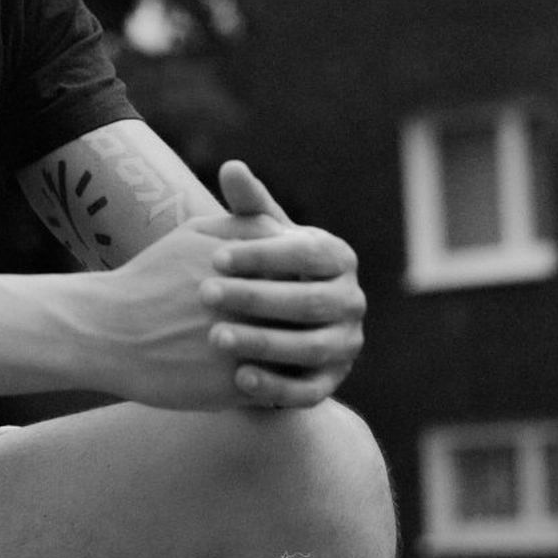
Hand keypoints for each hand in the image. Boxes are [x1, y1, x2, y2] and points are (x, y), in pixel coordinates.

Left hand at [195, 161, 365, 407]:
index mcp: (338, 258)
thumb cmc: (266, 264)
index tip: (214, 257)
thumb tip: (232, 167)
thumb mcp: (260, 233)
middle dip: (255, 298)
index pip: (305, 253)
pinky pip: (308, 390)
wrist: (279, 316)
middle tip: (205, 294)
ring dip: (262, 343)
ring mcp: (347, 344)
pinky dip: (276, 386)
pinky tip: (239, 380)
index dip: (261, 255)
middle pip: (308, 302)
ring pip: (308, 348)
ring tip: (215, 337)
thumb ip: (248, 203)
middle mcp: (352, 301)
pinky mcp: (333, 382)